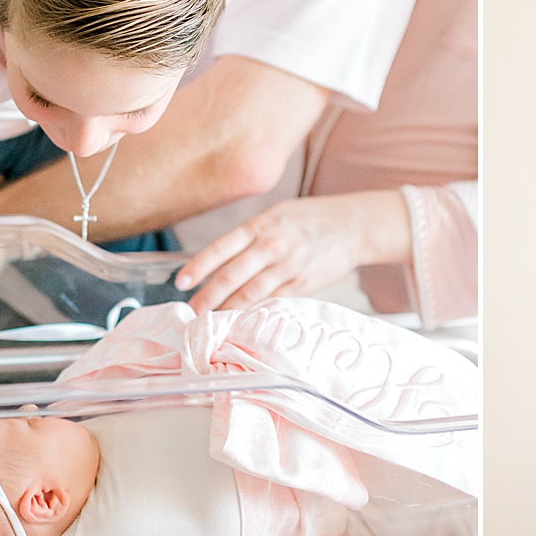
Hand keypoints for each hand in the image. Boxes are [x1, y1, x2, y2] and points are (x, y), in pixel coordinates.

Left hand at [175, 190, 409, 312]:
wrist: (354, 225)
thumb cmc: (313, 219)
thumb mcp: (278, 215)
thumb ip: (251, 236)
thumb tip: (222, 260)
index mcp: (261, 225)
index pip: (221, 248)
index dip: (199, 267)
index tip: (182, 282)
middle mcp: (272, 245)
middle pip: (231, 276)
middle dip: (208, 297)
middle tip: (193, 311)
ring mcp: (288, 267)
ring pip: (250, 294)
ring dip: (228, 309)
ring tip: (212, 320)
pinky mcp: (302, 284)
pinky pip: (272, 302)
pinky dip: (255, 312)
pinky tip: (242, 320)